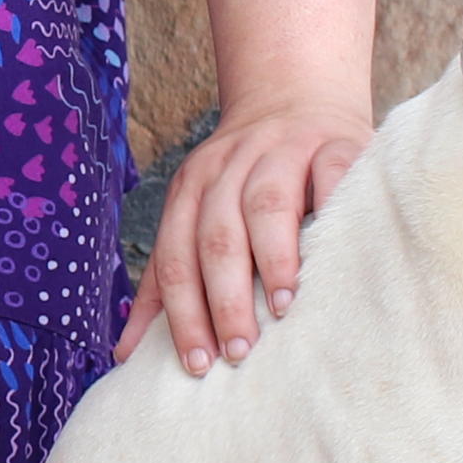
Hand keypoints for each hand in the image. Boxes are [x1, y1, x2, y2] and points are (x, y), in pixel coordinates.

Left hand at [121, 96, 370, 375]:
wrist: (295, 98)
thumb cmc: (247, 184)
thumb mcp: (195, 221)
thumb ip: (164, 282)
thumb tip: (125, 355)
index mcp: (191, 189)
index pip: (176, 256)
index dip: (183, 313)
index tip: (198, 364)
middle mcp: (229, 166)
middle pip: (216, 235)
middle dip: (223, 299)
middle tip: (239, 352)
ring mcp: (283, 150)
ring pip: (265, 203)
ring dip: (271, 258)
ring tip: (282, 308)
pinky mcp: (336, 142)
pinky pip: (332, 172)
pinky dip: (332, 207)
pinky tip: (337, 253)